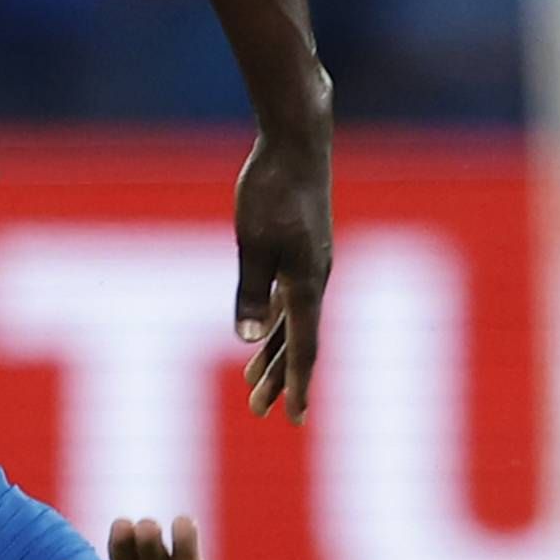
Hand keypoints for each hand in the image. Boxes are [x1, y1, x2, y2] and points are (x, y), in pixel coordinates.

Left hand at [232, 126, 332, 422]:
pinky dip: (277, 322)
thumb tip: (244, 338)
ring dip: (274, 352)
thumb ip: (250, 291)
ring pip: (294, 321)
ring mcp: (311, 264)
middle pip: (298, 340)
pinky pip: (291, 298)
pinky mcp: (302, 249)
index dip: (297, 383)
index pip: (304, 346)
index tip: (294, 417)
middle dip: (279, 377)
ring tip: (253, 383)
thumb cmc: (272, 189)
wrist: (297, 143)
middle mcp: (315, 278)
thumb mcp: (251, 242)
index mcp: (307, 282)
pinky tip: (262, 332)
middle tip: (260, 411)